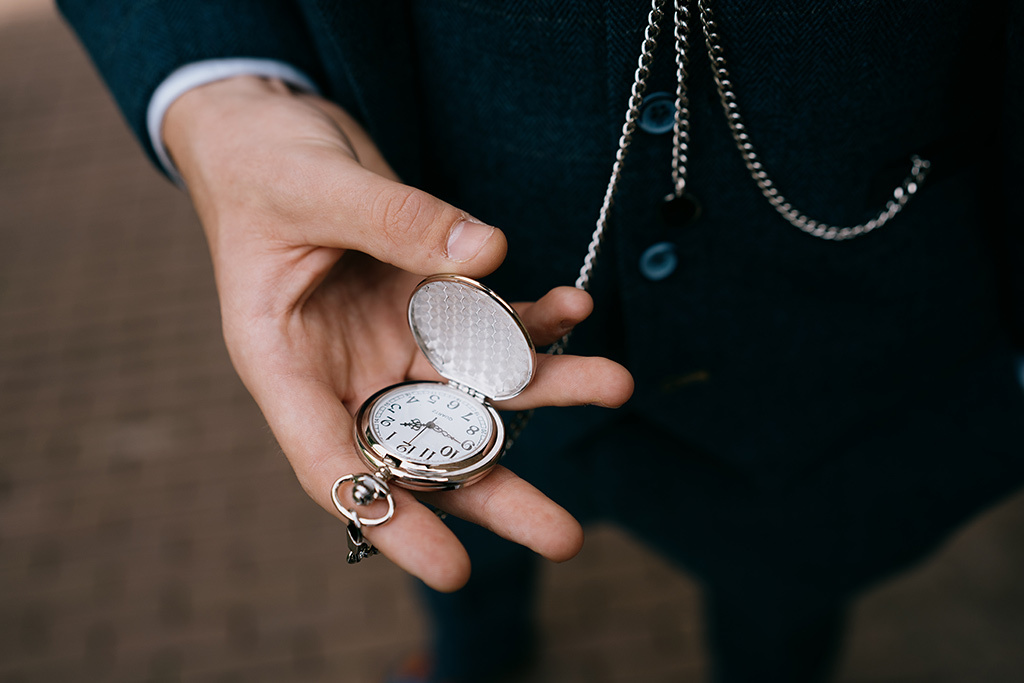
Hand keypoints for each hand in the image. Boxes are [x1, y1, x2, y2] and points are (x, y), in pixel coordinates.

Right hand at [163, 76, 633, 590]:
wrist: (269, 127)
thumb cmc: (260, 165)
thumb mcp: (312, 189)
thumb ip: (394, 219)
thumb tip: (488, 252)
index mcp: (286, 366)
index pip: (332, 464)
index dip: (391, 520)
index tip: (453, 569)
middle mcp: (345, 367)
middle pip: (421, 447)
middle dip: (496, 490)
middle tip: (564, 538)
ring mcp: (391, 337)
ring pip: (472, 386)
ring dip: (544, 389)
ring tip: (612, 383)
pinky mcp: (428, 301)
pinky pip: (489, 321)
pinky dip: (532, 317)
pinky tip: (573, 307)